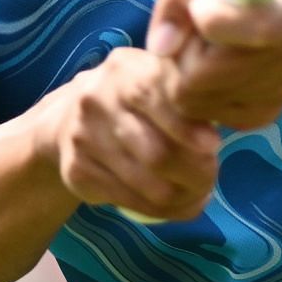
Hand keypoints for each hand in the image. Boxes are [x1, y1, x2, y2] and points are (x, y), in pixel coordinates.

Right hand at [51, 46, 220, 221]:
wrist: (68, 119)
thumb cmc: (131, 98)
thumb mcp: (153, 79)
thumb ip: (182, 99)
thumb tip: (212, 140)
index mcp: (123, 69)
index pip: (156, 98)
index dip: (187, 127)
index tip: (214, 145)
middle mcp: (97, 100)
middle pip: (155, 152)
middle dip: (194, 173)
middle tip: (211, 177)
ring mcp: (83, 138)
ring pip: (145, 183)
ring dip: (181, 197)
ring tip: (200, 194)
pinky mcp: (77, 171)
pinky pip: (128, 200)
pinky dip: (161, 211)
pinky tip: (177, 205)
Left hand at [146, 0, 281, 131]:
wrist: (276, 1)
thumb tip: (162, 48)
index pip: (252, 32)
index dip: (211, 22)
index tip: (200, 5)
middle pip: (203, 79)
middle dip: (181, 57)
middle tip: (188, 34)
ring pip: (201, 104)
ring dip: (186, 79)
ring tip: (200, 50)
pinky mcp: (269, 112)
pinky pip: (212, 117)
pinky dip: (202, 97)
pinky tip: (211, 70)